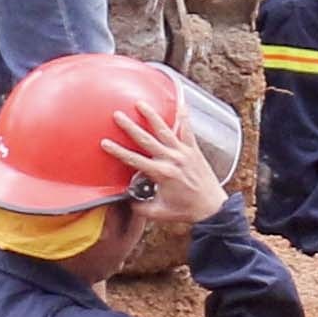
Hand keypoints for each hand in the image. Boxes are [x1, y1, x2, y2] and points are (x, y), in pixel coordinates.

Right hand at [112, 99, 223, 223]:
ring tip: (141, 103)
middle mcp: (172, 159)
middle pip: (146, 140)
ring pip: (165, 130)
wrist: (211, 207)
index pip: (134, 159)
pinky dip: (184, 117)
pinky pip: (188, 130)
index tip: (105, 142)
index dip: (118, 151)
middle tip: (118, 115)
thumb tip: (126, 199)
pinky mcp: (194, 150)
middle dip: (130, 127)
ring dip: (152, 116)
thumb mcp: (158, 212)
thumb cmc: (186, 210)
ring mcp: (183, 152)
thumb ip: (139, 207)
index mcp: (161, 174)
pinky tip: (181, 103)